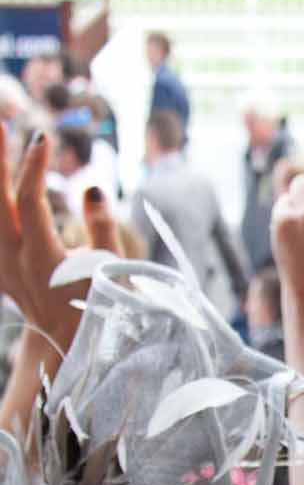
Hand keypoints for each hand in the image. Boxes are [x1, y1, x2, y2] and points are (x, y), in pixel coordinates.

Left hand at [0, 129, 113, 351]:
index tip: (43, 139)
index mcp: (42, 258)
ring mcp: (0, 263)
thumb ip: (102, 227)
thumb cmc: (101, 307)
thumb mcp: (112, 270)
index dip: (34, 168)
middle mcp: (12, 259)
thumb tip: (91, 188)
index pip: (30, 202)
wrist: (67, 346)